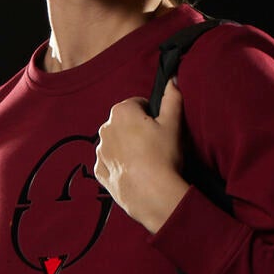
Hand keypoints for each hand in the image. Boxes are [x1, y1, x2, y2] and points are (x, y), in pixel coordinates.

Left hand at [94, 79, 190, 232]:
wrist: (153, 194)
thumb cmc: (164, 156)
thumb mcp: (173, 124)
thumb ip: (172, 98)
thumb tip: (172, 79)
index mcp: (121, 111)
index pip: (138, 104)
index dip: (152, 115)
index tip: (160, 129)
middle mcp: (105, 128)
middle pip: (124, 123)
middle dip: (136, 130)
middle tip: (155, 146)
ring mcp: (100, 151)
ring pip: (115, 143)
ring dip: (127, 148)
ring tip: (145, 161)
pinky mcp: (100, 172)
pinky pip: (109, 163)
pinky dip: (119, 166)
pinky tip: (134, 173)